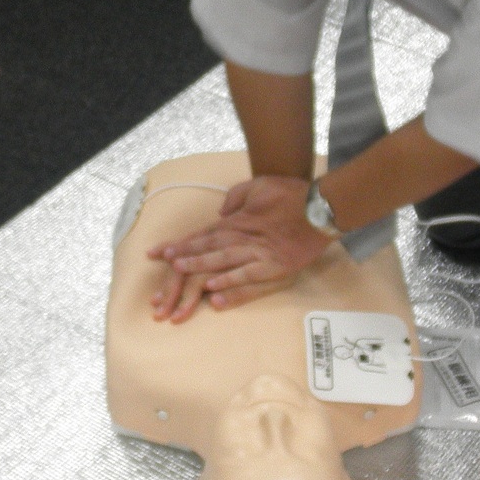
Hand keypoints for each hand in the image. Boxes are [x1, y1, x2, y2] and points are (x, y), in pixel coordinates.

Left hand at [146, 175, 334, 322]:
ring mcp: (260, 254)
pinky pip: (250, 278)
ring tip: (179, 274)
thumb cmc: (291, 194)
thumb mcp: (258, 186)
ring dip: (200, 268)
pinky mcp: (276, 268)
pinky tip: (215, 293)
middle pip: (207, 247)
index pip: (202, 233)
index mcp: (238, 220)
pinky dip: (232, 286)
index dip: (180, 243)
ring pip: (224, 261)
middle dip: (182, 256)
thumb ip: (236, 197)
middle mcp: (244, 237)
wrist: (322, 207)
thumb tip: (220, 211)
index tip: (157, 252)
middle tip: (160, 265)